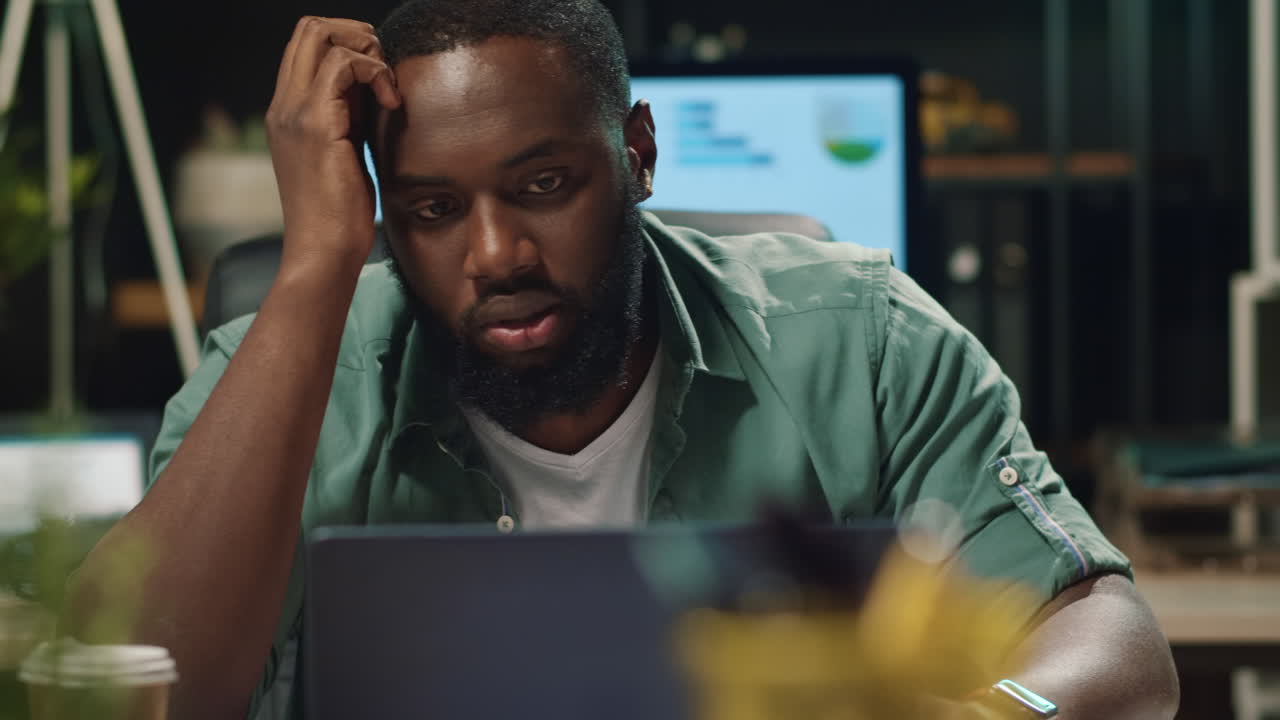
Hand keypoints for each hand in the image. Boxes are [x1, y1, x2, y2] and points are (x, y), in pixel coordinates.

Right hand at [265, 16, 400, 272]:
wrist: (324, 253)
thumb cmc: (341, 217)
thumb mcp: (346, 155)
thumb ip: (350, 119)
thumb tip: (375, 91)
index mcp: (288, 113)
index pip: (307, 47)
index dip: (348, 45)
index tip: (379, 79)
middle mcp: (283, 106)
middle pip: (308, 28)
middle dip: (357, 35)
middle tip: (385, 72)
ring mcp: (294, 112)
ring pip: (320, 34)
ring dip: (367, 49)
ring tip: (388, 89)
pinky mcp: (315, 124)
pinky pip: (344, 64)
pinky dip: (375, 71)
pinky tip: (391, 102)